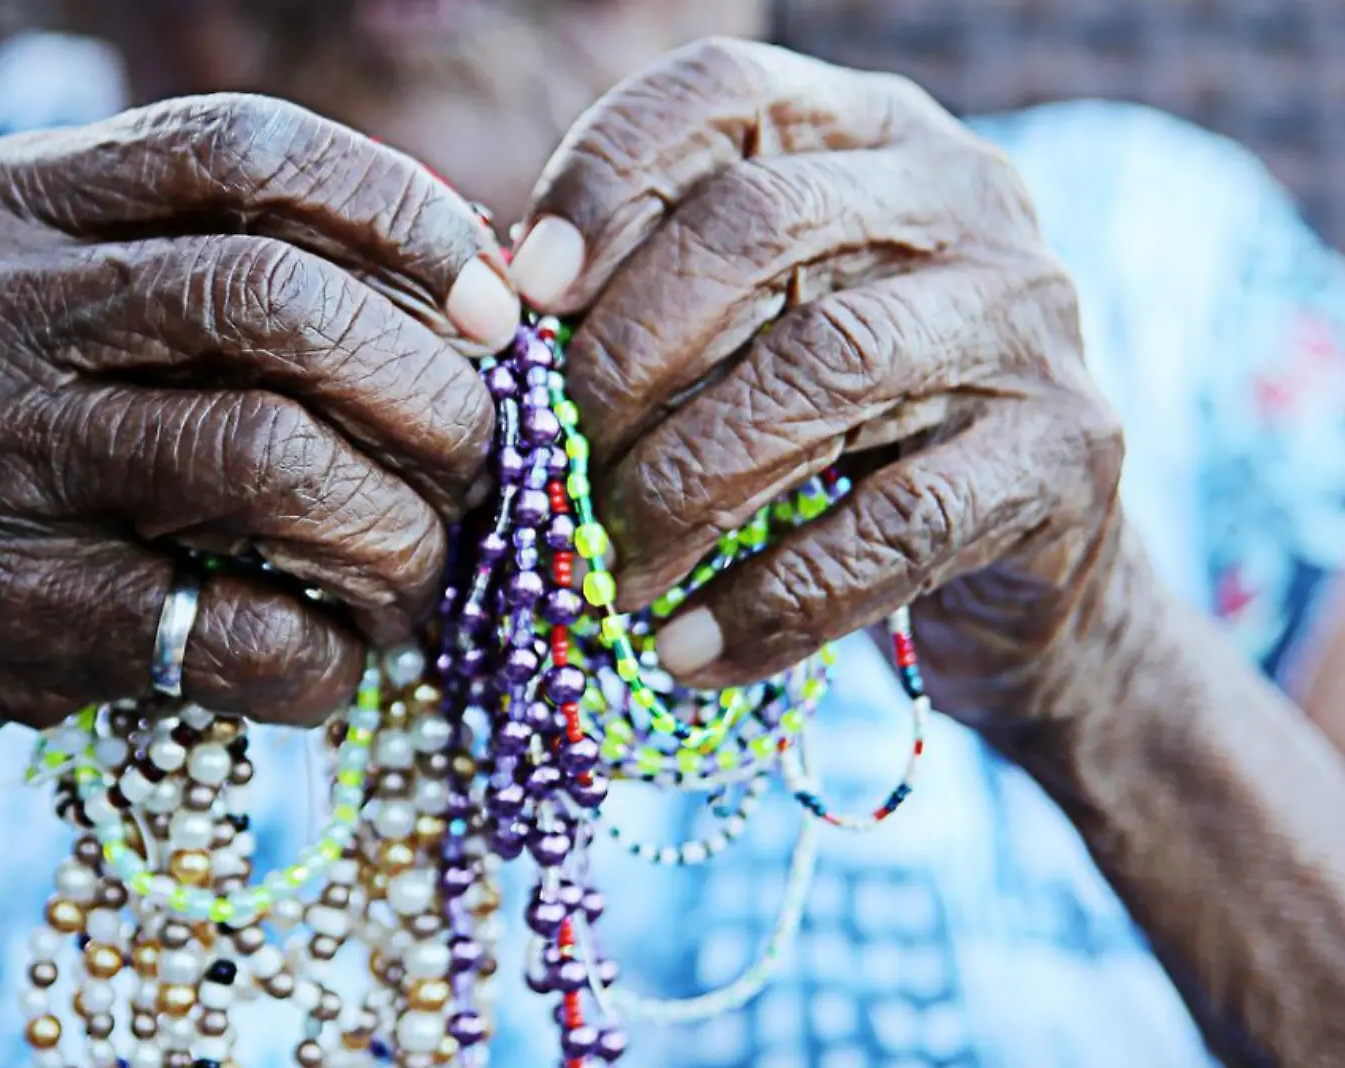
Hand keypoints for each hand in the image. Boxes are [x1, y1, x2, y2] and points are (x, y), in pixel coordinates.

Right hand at [0, 93, 519, 764]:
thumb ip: (169, 263)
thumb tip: (441, 282)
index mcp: (0, 204)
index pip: (240, 150)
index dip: (399, 210)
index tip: (488, 295)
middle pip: (276, 300)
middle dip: (427, 384)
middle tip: (480, 452)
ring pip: (270, 462)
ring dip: (397, 528)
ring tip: (423, 567)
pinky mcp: (1, 614)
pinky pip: (228, 632)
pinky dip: (324, 657)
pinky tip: (336, 658)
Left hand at [508, 40, 1124, 724]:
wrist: (1023, 570)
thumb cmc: (835, 433)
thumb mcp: (746, 336)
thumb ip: (648, 301)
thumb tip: (494, 320)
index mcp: (860, 132)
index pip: (722, 92)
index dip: (607, 172)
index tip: (526, 291)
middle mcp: (960, 192)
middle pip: (761, 226)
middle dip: (628, 356)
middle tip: (552, 467)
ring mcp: (1025, 316)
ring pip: (825, 370)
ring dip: (686, 485)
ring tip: (607, 574)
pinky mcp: (1066, 450)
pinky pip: (894, 526)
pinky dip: (773, 598)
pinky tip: (686, 650)